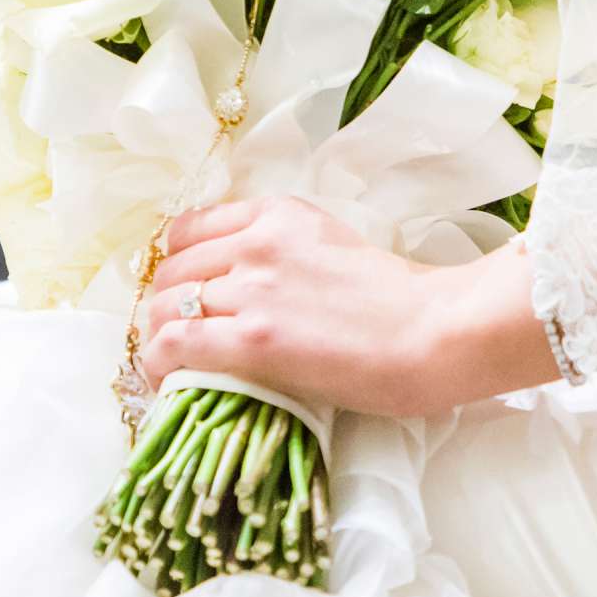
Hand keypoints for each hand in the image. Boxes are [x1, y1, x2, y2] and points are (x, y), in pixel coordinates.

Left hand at [140, 198, 557, 419]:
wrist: (436, 331)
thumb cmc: (401, 301)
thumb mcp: (331, 246)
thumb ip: (282, 253)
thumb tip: (242, 286)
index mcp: (277, 215)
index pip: (190, 230)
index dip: (178, 267)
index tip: (185, 293)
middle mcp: (256, 243)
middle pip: (172, 272)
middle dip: (167, 306)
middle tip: (182, 338)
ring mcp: (253, 290)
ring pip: (165, 308)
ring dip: (161, 338)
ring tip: (176, 365)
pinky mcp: (255, 339)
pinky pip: (174, 345)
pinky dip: (160, 363)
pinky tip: (168, 380)